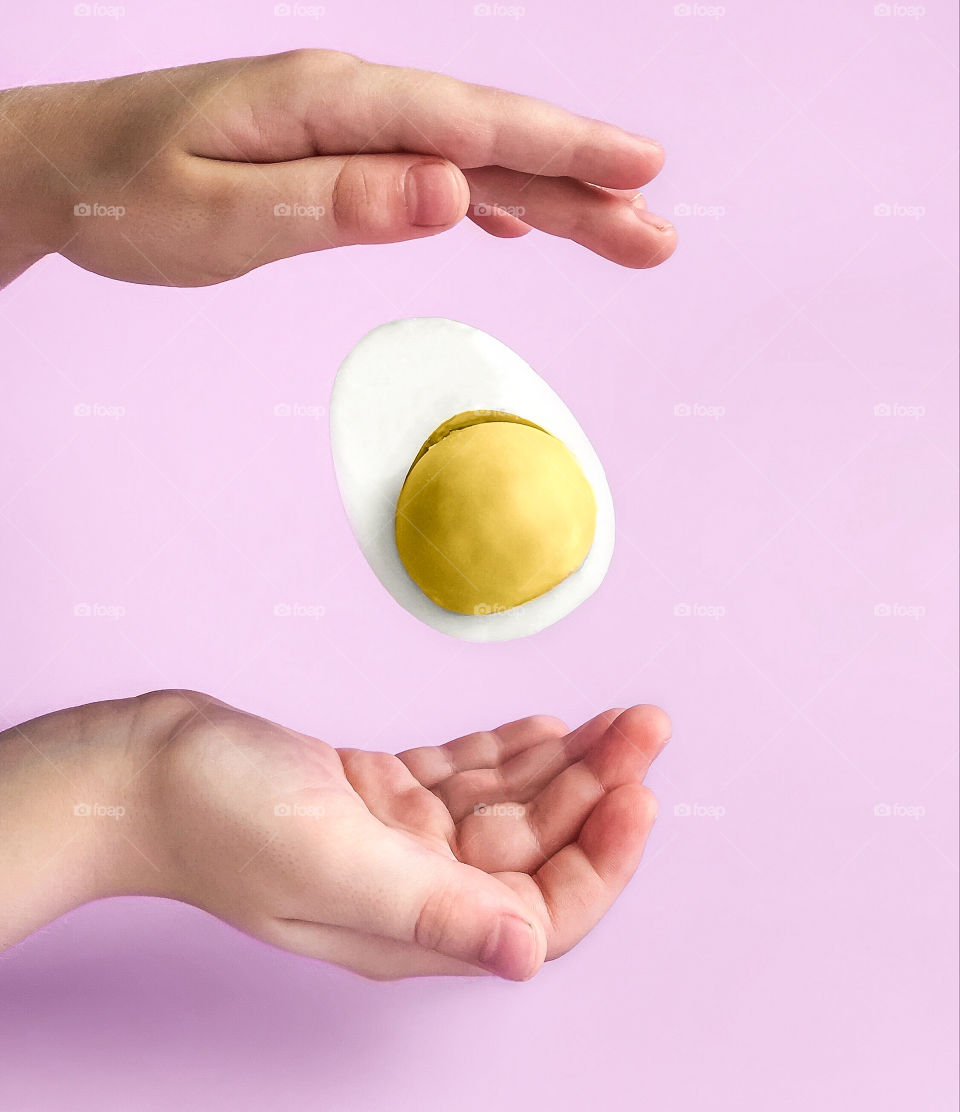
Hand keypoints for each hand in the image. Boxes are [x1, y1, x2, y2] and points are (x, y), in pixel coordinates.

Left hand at [0, 49, 675, 286]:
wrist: (59, 166)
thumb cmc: (125, 193)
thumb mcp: (220, 212)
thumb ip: (337, 202)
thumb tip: (450, 194)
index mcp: (332, 104)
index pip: (471, 126)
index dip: (563, 148)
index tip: (642, 170)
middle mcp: (352, 102)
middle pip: (491, 139)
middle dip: (583, 181)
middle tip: (658, 230)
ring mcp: (347, 125)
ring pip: (471, 158)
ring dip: (549, 195)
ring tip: (621, 231)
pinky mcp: (335, 154)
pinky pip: (432, 170)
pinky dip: (486, 196)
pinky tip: (511, 220)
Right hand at [0, 690, 669, 980]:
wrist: (145, 769)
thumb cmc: (219, 817)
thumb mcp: (332, 860)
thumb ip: (432, 907)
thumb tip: (526, 955)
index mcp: (412, 921)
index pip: (539, 909)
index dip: (601, 857)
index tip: (637, 790)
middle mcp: (415, 884)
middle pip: (536, 847)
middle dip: (600, 788)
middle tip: (646, 727)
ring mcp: (399, 836)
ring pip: (508, 804)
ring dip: (567, 763)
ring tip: (620, 720)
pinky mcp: (380, 791)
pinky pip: (466, 775)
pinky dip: (510, 752)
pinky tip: (550, 730)